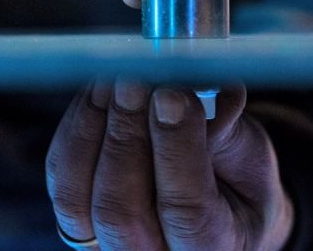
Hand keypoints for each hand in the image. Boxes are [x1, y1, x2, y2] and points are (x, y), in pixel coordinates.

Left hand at [46, 82, 293, 250]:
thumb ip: (227, 128)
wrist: (212, 202)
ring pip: (78, 197)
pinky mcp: (76, 217)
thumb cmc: (236, 179)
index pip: (187, 212)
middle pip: (121, 212)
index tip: (171, 95)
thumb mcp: (251, 156)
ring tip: (113, 80)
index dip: (175, 148)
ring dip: (93, 127)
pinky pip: (61, 175)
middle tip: (133, 81)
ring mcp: (107, 244)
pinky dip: (76, 127)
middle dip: (126, 136)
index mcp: (213, 250)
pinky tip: (97, 91)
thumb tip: (202, 90)